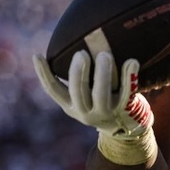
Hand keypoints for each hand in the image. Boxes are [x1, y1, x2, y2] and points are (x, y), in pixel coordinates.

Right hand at [33, 50, 151, 138]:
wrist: (126, 126)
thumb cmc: (102, 101)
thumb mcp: (86, 95)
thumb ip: (80, 78)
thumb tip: (75, 43)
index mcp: (71, 105)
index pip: (53, 90)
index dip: (43, 74)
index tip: (36, 55)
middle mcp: (85, 111)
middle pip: (77, 92)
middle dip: (78, 72)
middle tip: (81, 53)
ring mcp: (105, 112)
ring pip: (101, 94)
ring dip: (102, 74)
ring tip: (104, 55)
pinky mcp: (124, 110)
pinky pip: (127, 93)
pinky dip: (129, 76)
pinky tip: (132, 61)